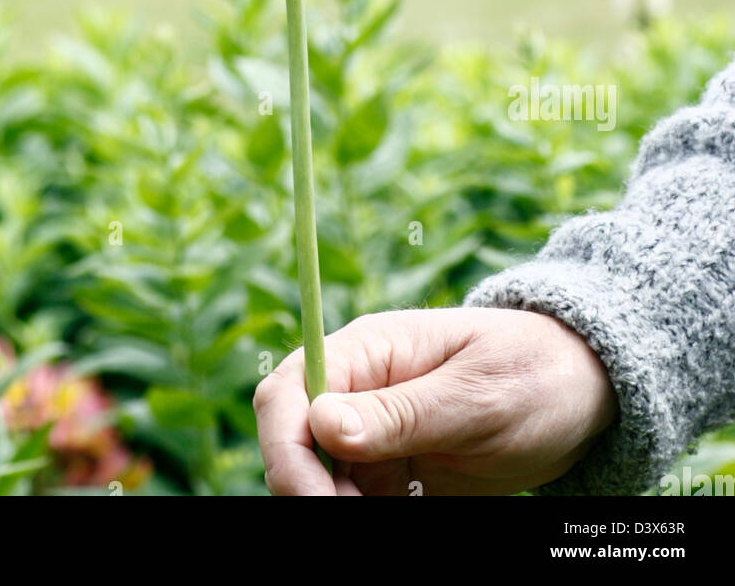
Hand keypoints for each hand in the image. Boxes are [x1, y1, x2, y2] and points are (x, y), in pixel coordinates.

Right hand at [254, 307, 617, 495]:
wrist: (584, 393)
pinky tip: (414, 511)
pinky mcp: (394, 471)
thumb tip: (322, 424)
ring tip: (405, 509)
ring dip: (339, 507)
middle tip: (361, 520)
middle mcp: (359, 389)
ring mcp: (374, 433)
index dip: (287, 448)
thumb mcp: (475, 396)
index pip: (289, 392)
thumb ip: (401, 412)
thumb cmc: (533, 374)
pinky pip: (358, 501)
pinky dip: (368, 518)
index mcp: (367, 350)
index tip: (317, 500)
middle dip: (308, 489)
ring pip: (320, 480)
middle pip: (293, 442)